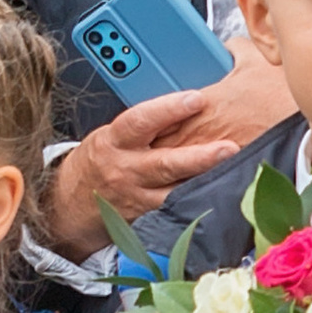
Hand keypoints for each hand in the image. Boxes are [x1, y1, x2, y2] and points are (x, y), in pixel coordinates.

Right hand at [42, 45, 287, 255]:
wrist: (75, 200)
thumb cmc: (106, 158)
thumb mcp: (116, 132)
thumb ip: (149, 119)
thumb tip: (192, 95)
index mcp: (115, 140)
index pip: (140, 120)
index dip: (168, 109)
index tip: (196, 98)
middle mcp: (127, 169)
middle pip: (165, 163)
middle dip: (199, 156)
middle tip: (230, 147)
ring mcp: (139, 197)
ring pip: (177, 193)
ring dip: (207, 183)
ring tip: (236, 174)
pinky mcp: (151, 217)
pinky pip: (180, 209)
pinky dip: (202, 202)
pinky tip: (225, 195)